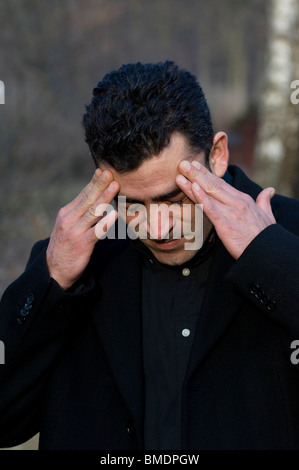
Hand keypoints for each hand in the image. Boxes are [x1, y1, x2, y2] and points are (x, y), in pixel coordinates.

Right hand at [46, 169, 118, 289]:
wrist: (54, 271)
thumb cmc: (65, 247)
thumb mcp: (68, 226)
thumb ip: (80, 214)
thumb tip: (95, 200)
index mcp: (66, 214)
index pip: (83, 195)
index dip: (94, 182)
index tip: (103, 170)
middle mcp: (69, 220)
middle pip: (88, 199)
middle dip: (100, 185)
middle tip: (111, 172)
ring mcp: (75, 231)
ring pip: (93, 212)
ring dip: (105, 198)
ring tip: (115, 186)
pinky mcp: (82, 244)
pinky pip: (96, 232)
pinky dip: (105, 222)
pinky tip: (114, 214)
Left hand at [176, 161, 275, 259]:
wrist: (268, 252)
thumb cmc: (266, 237)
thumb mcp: (268, 215)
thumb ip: (264, 201)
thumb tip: (270, 190)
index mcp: (244, 200)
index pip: (222, 184)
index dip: (207, 174)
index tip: (196, 165)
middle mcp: (236, 203)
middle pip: (213, 185)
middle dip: (197, 173)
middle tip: (183, 163)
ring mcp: (231, 212)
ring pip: (209, 193)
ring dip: (193, 181)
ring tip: (181, 170)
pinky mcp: (225, 225)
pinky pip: (210, 209)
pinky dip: (201, 197)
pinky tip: (192, 187)